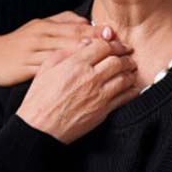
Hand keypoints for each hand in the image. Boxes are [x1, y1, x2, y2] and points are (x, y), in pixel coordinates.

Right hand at [0, 12, 111, 85]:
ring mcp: (34, 54)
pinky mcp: (28, 70)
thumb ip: (62, 21)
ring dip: (91, 62)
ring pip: (67, 56)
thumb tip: (85, 20)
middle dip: (101, 46)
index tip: (118, 37)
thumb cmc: (17, 42)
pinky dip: (72, 78)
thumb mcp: (38, 26)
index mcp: (46, 26)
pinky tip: (87, 83)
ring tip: (112, 68)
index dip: (98, 32)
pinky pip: (55, 74)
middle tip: (123, 52)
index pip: (77, 27)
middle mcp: (42, 37)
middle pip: (76, 40)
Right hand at [16, 37, 138, 143]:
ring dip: (130, 72)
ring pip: (124, 78)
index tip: (117, 45)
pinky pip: (125, 97)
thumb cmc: (39, 99)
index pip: (103, 47)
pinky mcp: (103, 111)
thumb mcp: (45, 68)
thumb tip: (82, 46)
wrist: (40, 127)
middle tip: (128, 56)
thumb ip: (65, 53)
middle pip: (117, 60)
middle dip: (125, 56)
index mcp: (75, 64)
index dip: (113, 43)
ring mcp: (99, 95)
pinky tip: (132, 87)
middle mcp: (90, 77)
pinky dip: (132, 90)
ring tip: (131, 70)